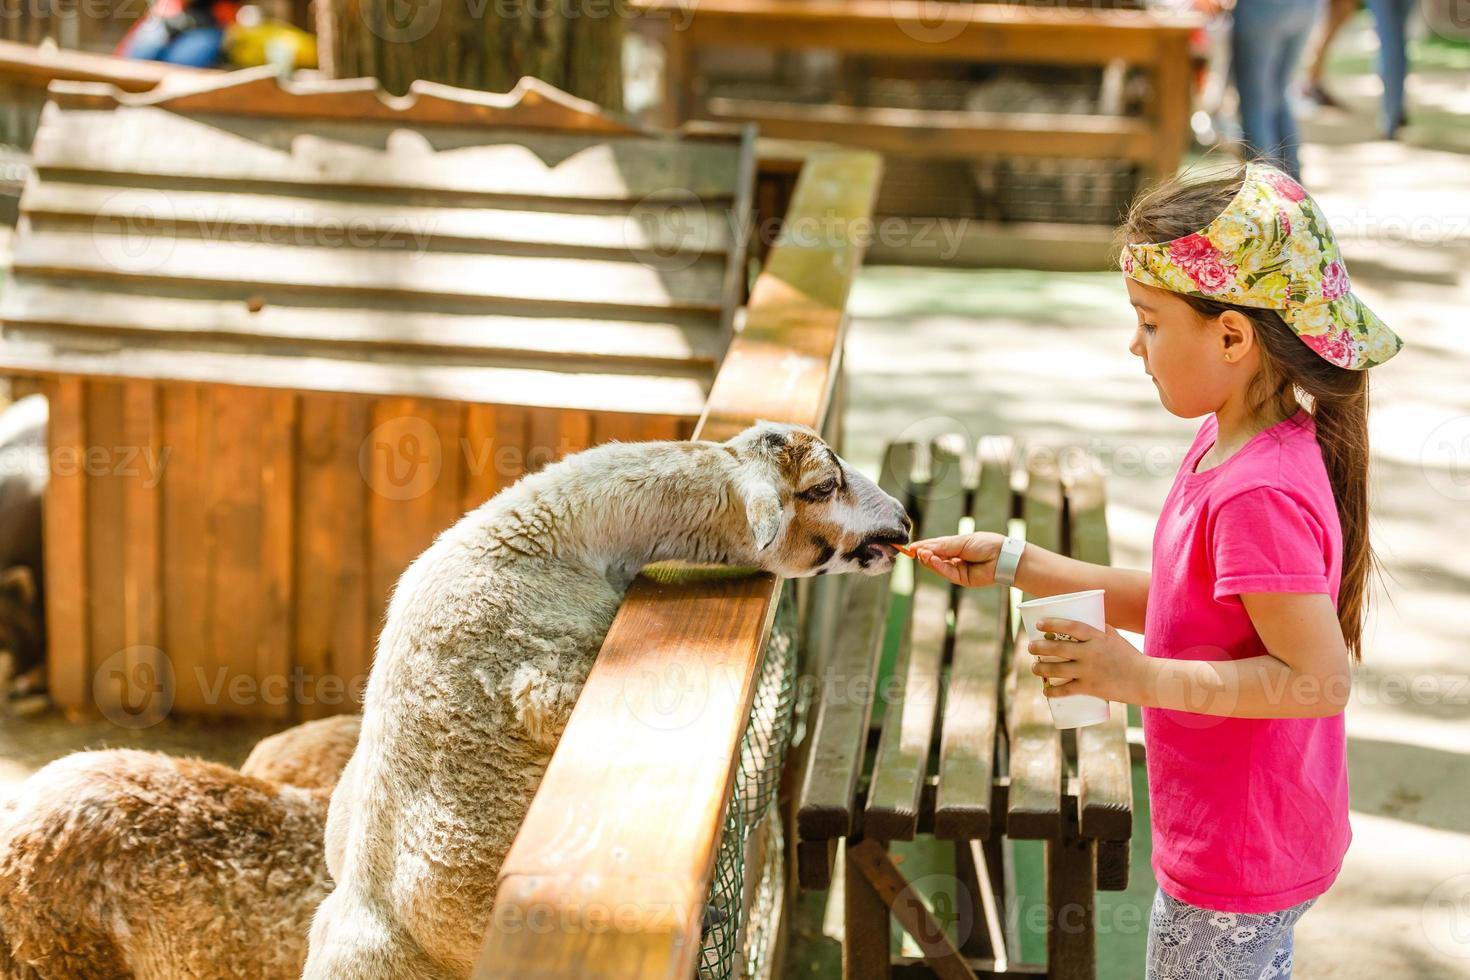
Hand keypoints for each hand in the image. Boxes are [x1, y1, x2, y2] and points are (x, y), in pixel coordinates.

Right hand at [909, 532, 1003, 587]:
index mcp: (955, 547)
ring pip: (938, 567)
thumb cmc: (986, 544)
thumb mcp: (961, 541)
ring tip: (923, 554)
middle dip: (924, 554)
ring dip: (929, 560)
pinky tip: (932, 559)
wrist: (1002, 556)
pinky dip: (938, 566)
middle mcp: (954, 559)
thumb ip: (942, 546)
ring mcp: (957, 570)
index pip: (935, 547)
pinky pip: (946, 573)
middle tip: (916, 550)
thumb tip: (923, 547)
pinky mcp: (961, 579)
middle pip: (934, 558)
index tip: (910, 547)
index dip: (923, 547)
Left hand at [1027, 617, 1149, 704]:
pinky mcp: (1091, 688)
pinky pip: (1066, 690)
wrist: (1146, 680)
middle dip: (1038, 648)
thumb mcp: (1113, 637)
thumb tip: (1077, 626)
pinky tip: (1045, 691)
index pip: (1071, 626)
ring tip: (1034, 668)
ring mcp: (1089, 671)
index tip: (1039, 624)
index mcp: (1097, 637)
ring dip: (1040, 669)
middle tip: (1031, 647)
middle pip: (1057, 648)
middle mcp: (1091, 653)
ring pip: (1056, 670)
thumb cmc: (1129, 656)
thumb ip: (1096, 630)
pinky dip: (1053, 692)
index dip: (1053, 623)